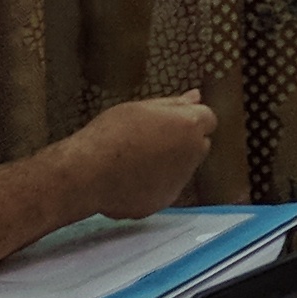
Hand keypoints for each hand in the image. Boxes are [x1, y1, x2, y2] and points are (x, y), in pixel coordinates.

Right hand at [78, 93, 219, 216]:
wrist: (88, 173)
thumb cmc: (111, 133)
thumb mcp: (140, 108)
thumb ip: (173, 104)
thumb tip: (196, 96)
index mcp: (189, 125)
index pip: (208, 119)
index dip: (188, 119)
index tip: (166, 122)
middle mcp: (193, 153)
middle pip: (199, 144)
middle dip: (183, 142)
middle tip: (148, 140)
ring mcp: (181, 180)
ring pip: (183, 168)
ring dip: (168, 164)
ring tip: (133, 161)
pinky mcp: (165, 201)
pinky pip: (165, 189)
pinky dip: (153, 185)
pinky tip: (128, 180)